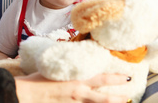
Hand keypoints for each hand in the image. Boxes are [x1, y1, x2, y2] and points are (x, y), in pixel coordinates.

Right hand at [15, 72, 130, 102]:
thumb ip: (69, 66)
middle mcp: (79, 93)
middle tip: (129, 96)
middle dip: (119, 98)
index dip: (116, 79)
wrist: (27, 94)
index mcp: (77, 80)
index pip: (102, 79)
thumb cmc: (38, 79)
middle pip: (104, 98)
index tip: (127, 77)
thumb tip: (75, 58)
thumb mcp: (56, 68)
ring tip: (120, 101)